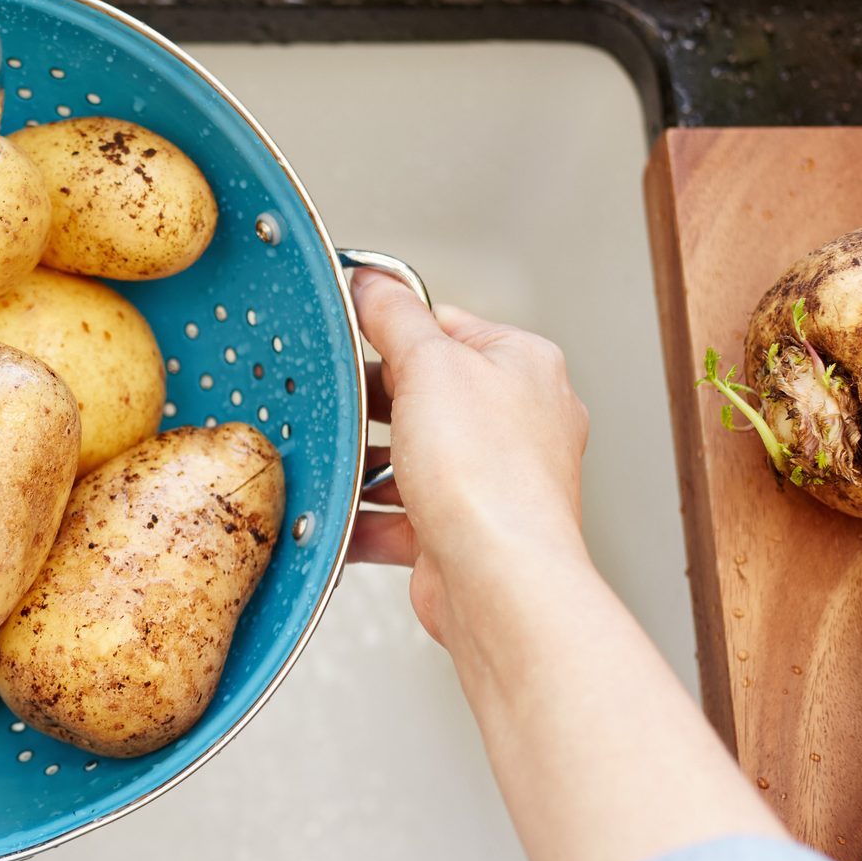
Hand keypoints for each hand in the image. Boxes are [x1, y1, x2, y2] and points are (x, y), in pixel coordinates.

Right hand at [348, 271, 590, 647]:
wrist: (497, 579)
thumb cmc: (488, 475)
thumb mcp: (430, 365)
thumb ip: (395, 316)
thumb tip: (373, 281)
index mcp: (524, 366)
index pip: (448, 325)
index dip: (394, 329)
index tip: (351, 334)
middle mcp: (517, 422)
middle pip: (424, 393)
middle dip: (374, 406)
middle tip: (338, 404)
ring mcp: (490, 480)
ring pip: (410, 457)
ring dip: (367, 464)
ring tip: (337, 461)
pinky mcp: (460, 531)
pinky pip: (399, 514)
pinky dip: (365, 515)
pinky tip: (337, 513)